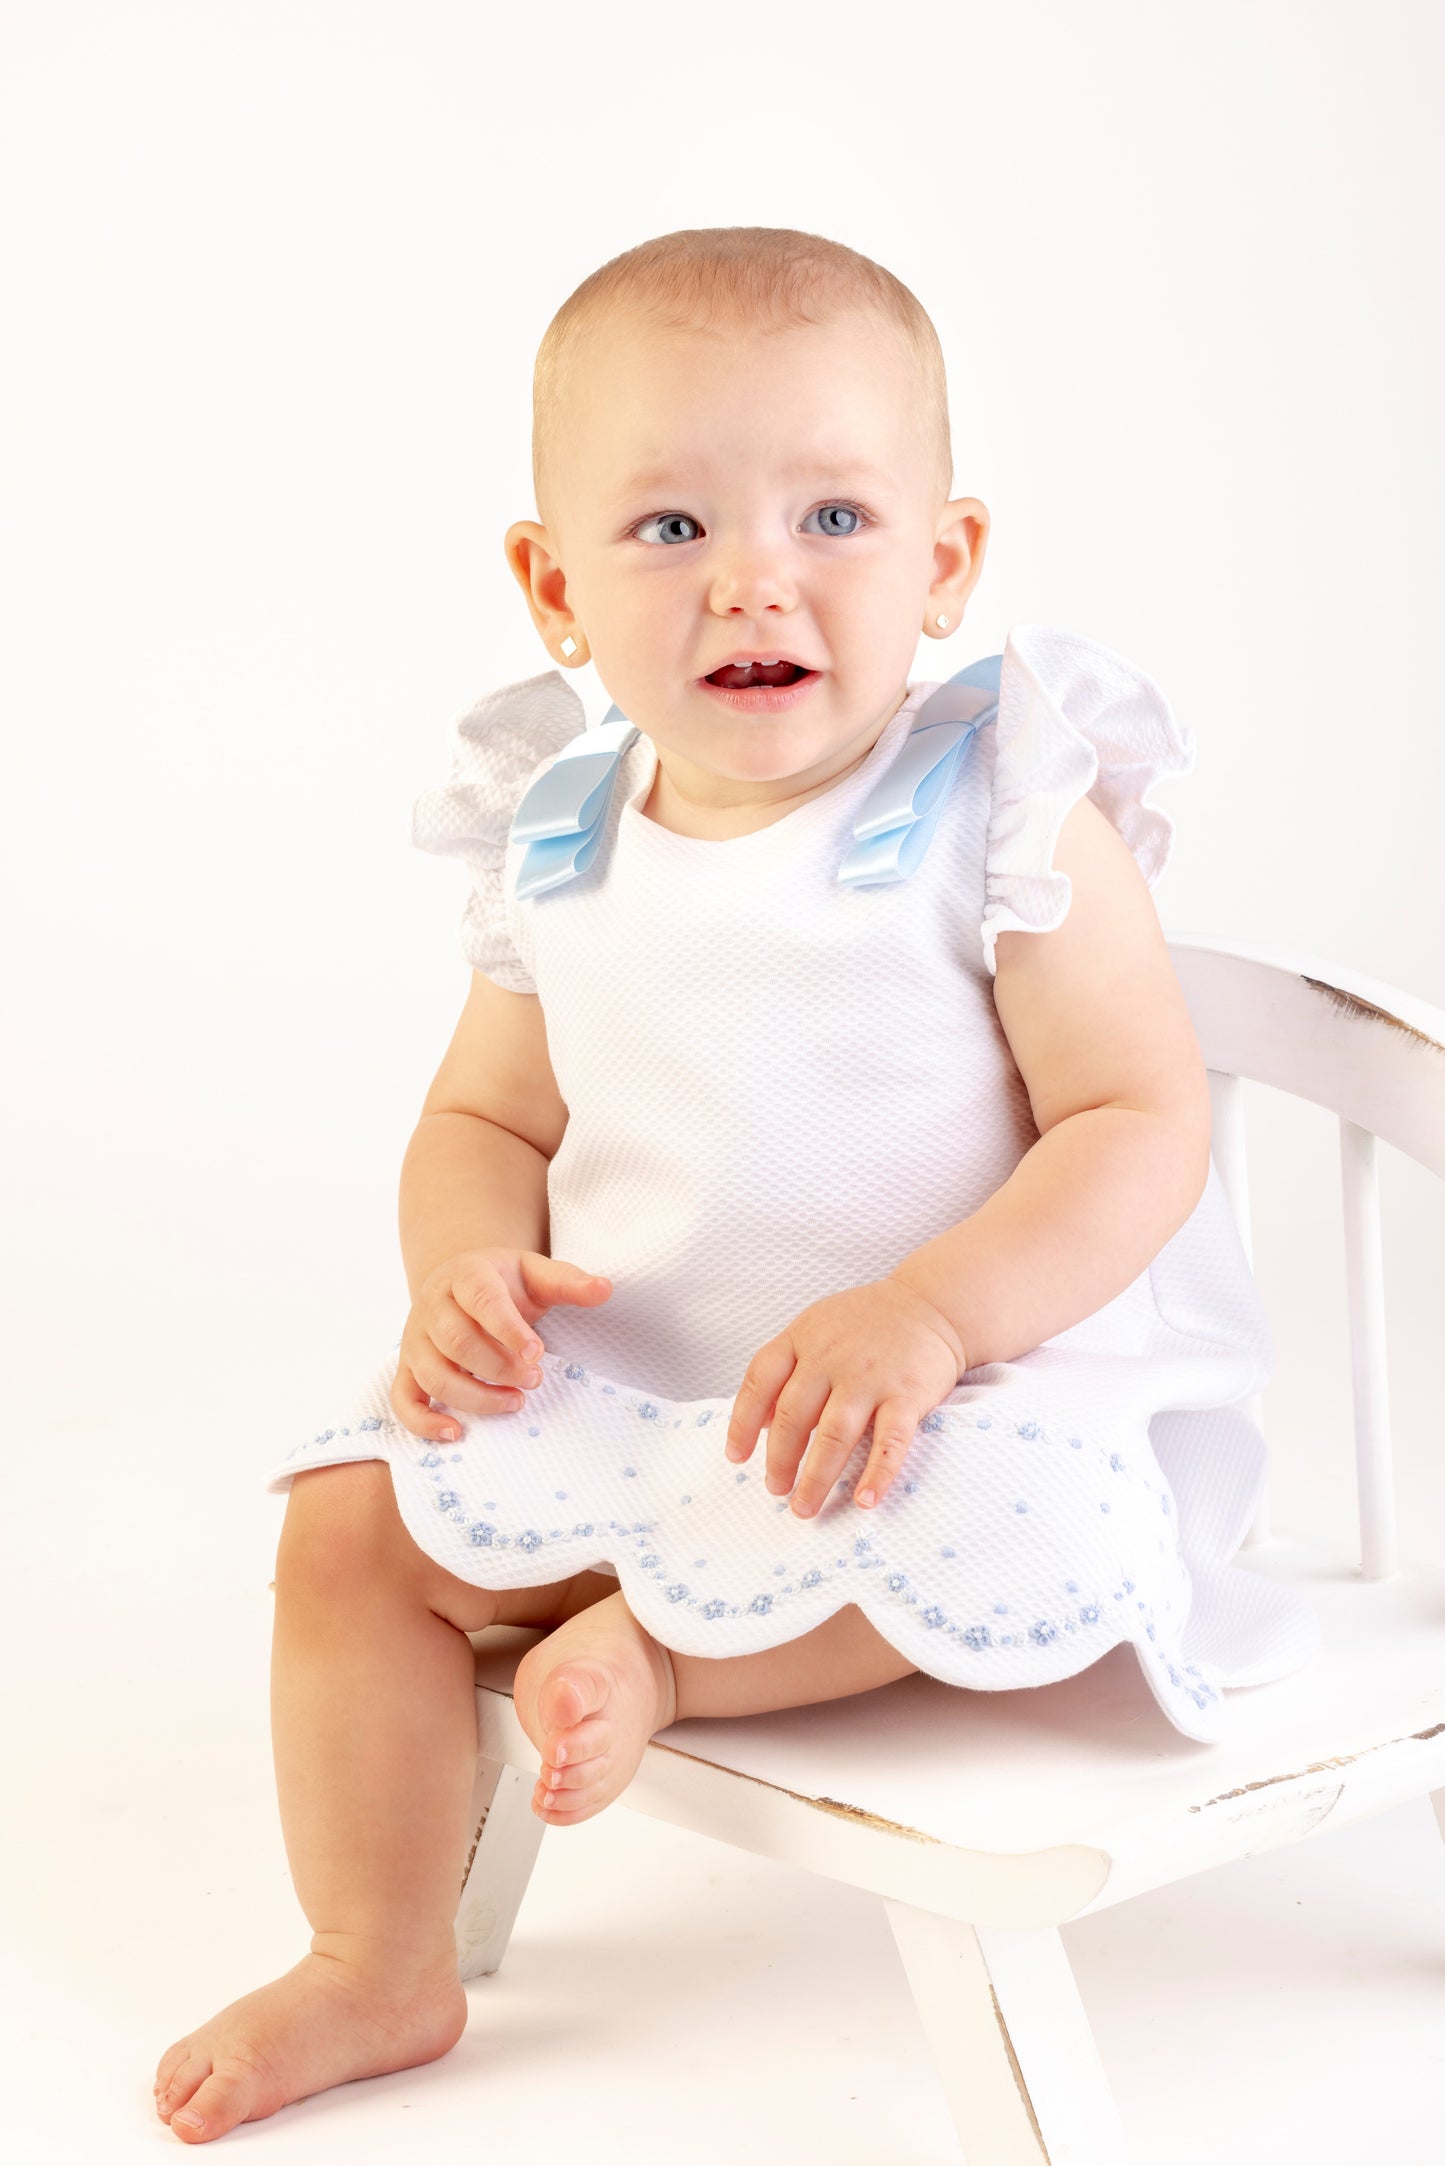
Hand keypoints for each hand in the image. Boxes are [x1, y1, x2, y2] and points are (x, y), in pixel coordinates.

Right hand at [390, 1247, 611, 1442]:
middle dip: (499, 1367)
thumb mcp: (536, 1273)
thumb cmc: (504, 1282)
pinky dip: (423, 1422)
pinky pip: (403, 1399)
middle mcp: (432, 1306)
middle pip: (457, 1342)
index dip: (509, 1329)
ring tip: (515, 1402)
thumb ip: (568, 1281)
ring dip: (475, 1396)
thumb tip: (604, 1290)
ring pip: (433, 1375)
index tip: (538, 1353)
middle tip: (535, 1379)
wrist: (460, 1282)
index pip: (482, 1300)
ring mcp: (415, 1339)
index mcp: (466, 1275)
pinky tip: (456, 1433)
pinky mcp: (407, 1367)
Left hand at [723, 1277, 965, 1516]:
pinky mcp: (907, 1394)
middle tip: (776, 1490)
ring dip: (817, 1477)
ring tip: (804, 1506)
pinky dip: (877, 1474)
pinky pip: (890, 1441)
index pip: (760, 1382)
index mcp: (802, 1339)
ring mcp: (869, 1377)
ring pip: (834, 1435)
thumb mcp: (815, 1329)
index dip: (742, 1423)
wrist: (930, 1305)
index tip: (736, 1457)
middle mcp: (831, 1358)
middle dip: (780, 1460)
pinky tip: (865, 1500)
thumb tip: (761, 1423)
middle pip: (793, 1416)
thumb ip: (786, 1369)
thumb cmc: (867, 1323)